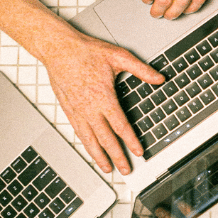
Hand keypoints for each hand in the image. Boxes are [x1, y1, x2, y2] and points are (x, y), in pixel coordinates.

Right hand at [43, 31, 163, 174]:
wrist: (58, 48)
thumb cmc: (86, 51)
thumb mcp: (119, 57)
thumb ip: (141, 70)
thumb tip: (159, 78)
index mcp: (103, 97)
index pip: (120, 126)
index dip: (130, 141)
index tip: (139, 152)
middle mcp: (89, 108)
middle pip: (105, 139)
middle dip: (117, 156)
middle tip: (126, 169)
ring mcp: (77, 110)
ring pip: (89, 139)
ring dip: (99, 156)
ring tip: (107, 168)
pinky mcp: (68, 109)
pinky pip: (78, 132)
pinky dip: (86, 144)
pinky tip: (91, 150)